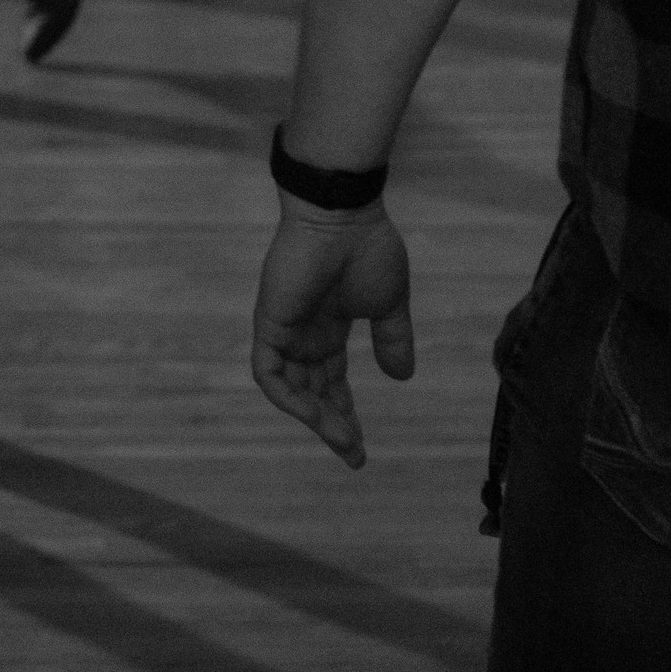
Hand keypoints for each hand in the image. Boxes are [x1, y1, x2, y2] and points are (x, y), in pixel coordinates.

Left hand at [251, 201, 415, 468]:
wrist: (344, 216)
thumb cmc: (368, 249)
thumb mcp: (389, 304)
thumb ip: (392, 339)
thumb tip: (401, 377)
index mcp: (328, 329)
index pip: (331, 382)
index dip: (344, 413)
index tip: (361, 447)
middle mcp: (303, 333)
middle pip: (312, 392)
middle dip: (332, 425)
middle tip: (354, 455)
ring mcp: (284, 329)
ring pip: (291, 390)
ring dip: (315, 418)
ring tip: (345, 442)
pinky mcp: (269, 323)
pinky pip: (269, 373)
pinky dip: (287, 398)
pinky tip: (314, 417)